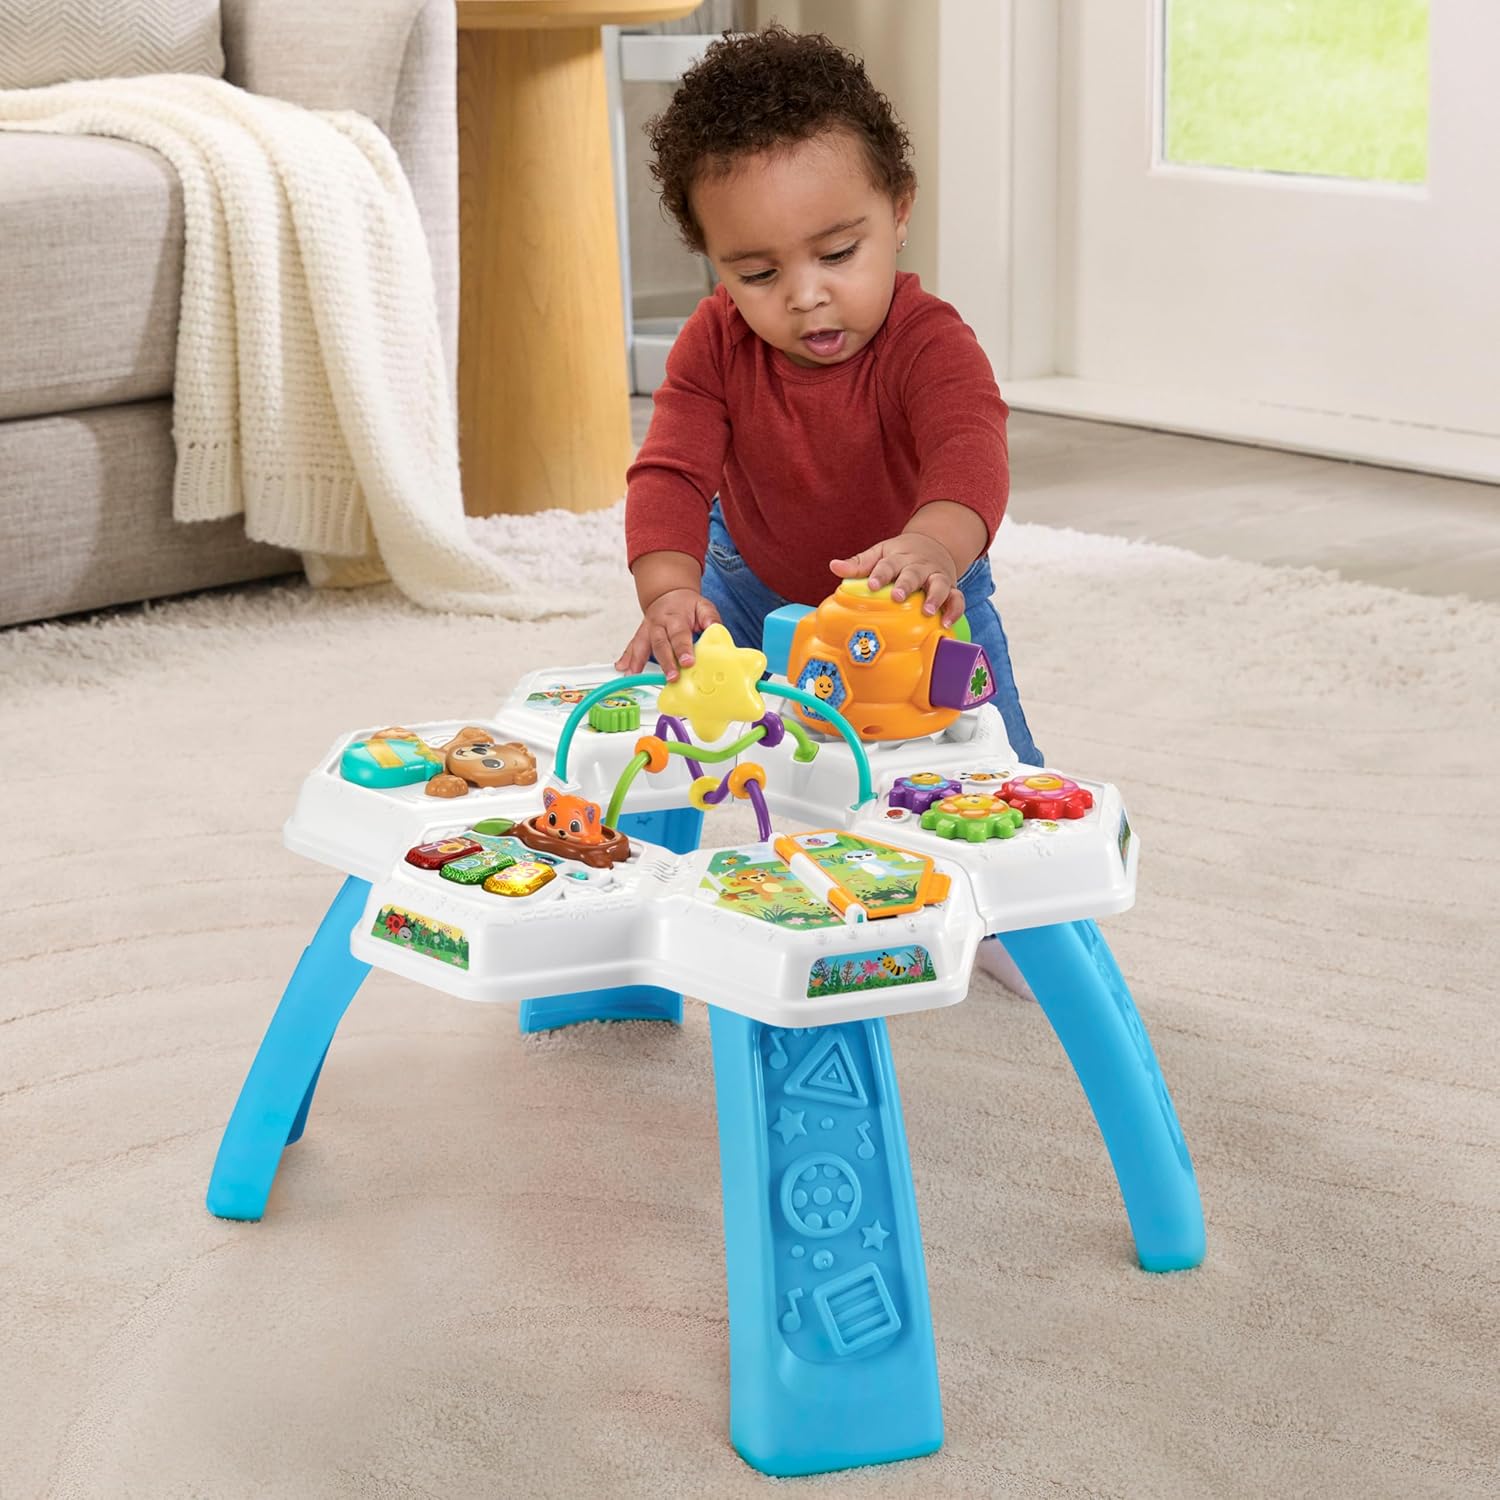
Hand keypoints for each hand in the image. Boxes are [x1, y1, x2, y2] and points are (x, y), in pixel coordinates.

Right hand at [614, 588, 721, 679]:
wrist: (669, 594)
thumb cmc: (688, 605)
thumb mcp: (703, 606)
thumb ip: (710, 619)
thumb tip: (716, 631)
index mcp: (676, 617)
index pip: (680, 634)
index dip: (683, 649)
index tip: (688, 662)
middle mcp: (660, 623)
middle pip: (661, 643)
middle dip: (666, 661)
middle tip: (672, 677)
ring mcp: (648, 629)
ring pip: (641, 644)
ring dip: (638, 661)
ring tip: (634, 675)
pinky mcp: (641, 635)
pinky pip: (632, 646)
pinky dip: (626, 657)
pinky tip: (621, 668)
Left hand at [829, 533, 966, 625]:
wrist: (933, 544)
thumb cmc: (900, 555)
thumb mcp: (879, 554)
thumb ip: (858, 564)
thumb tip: (834, 566)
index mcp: (899, 557)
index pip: (887, 564)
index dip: (880, 574)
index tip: (871, 584)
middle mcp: (919, 566)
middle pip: (913, 573)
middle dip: (906, 585)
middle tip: (897, 596)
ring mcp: (936, 576)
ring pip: (939, 584)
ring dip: (935, 597)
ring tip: (928, 611)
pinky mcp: (951, 588)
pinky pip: (957, 598)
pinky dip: (954, 610)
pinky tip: (946, 622)